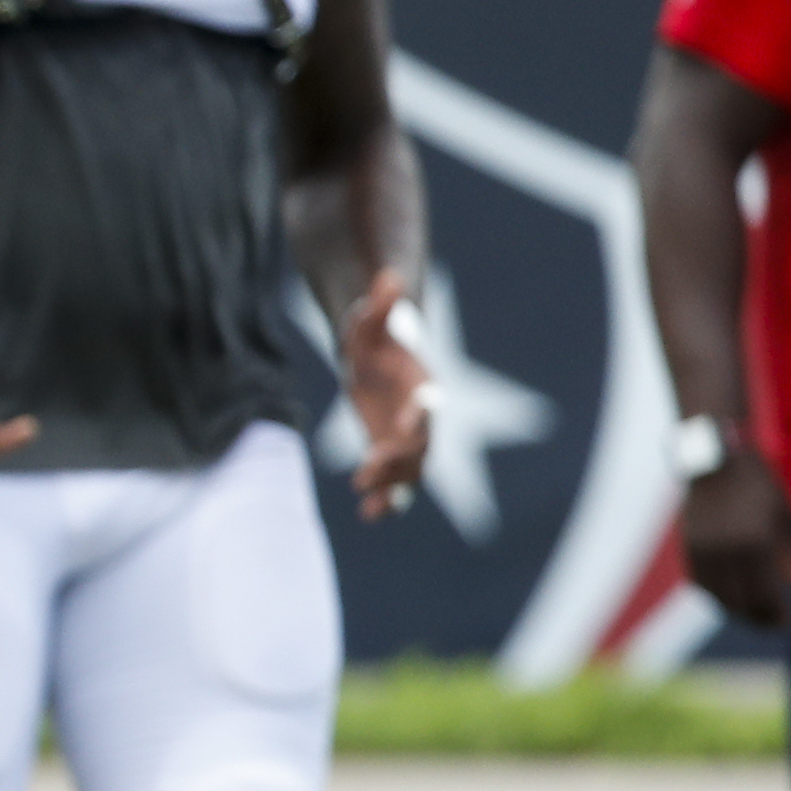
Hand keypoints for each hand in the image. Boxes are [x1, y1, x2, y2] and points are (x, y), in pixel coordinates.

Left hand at [336, 268, 434, 522]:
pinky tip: (370, 515)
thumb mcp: (370, 321)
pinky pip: (394, 482)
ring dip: (392, 489)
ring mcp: (407, 439)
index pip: (424, 405)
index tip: (400, 430)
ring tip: (371, 507)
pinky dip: (385, 500)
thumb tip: (388, 275)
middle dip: (397, 461)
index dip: (416, 417)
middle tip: (367, 470)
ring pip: (409, 471)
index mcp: (419, 386)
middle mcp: (419, 417)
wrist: (375, 356)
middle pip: (417, 446)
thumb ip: (380, 305)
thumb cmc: (374, 338)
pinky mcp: (390, 453)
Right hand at [679, 448, 790, 630]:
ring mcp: (702, 551)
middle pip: (739, 602)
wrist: (714, 460)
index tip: (789, 624)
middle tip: (773, 625)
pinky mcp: (687, 548)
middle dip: (757, 619)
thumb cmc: (758, 485)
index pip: (764, 596)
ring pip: (716, 597)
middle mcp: (725, 552)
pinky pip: (700, 584)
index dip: (776, 615)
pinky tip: (730, 596)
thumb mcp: (784, 516)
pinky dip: (715, 596)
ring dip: (734, 611)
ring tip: (752, 615)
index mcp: (755, 544)